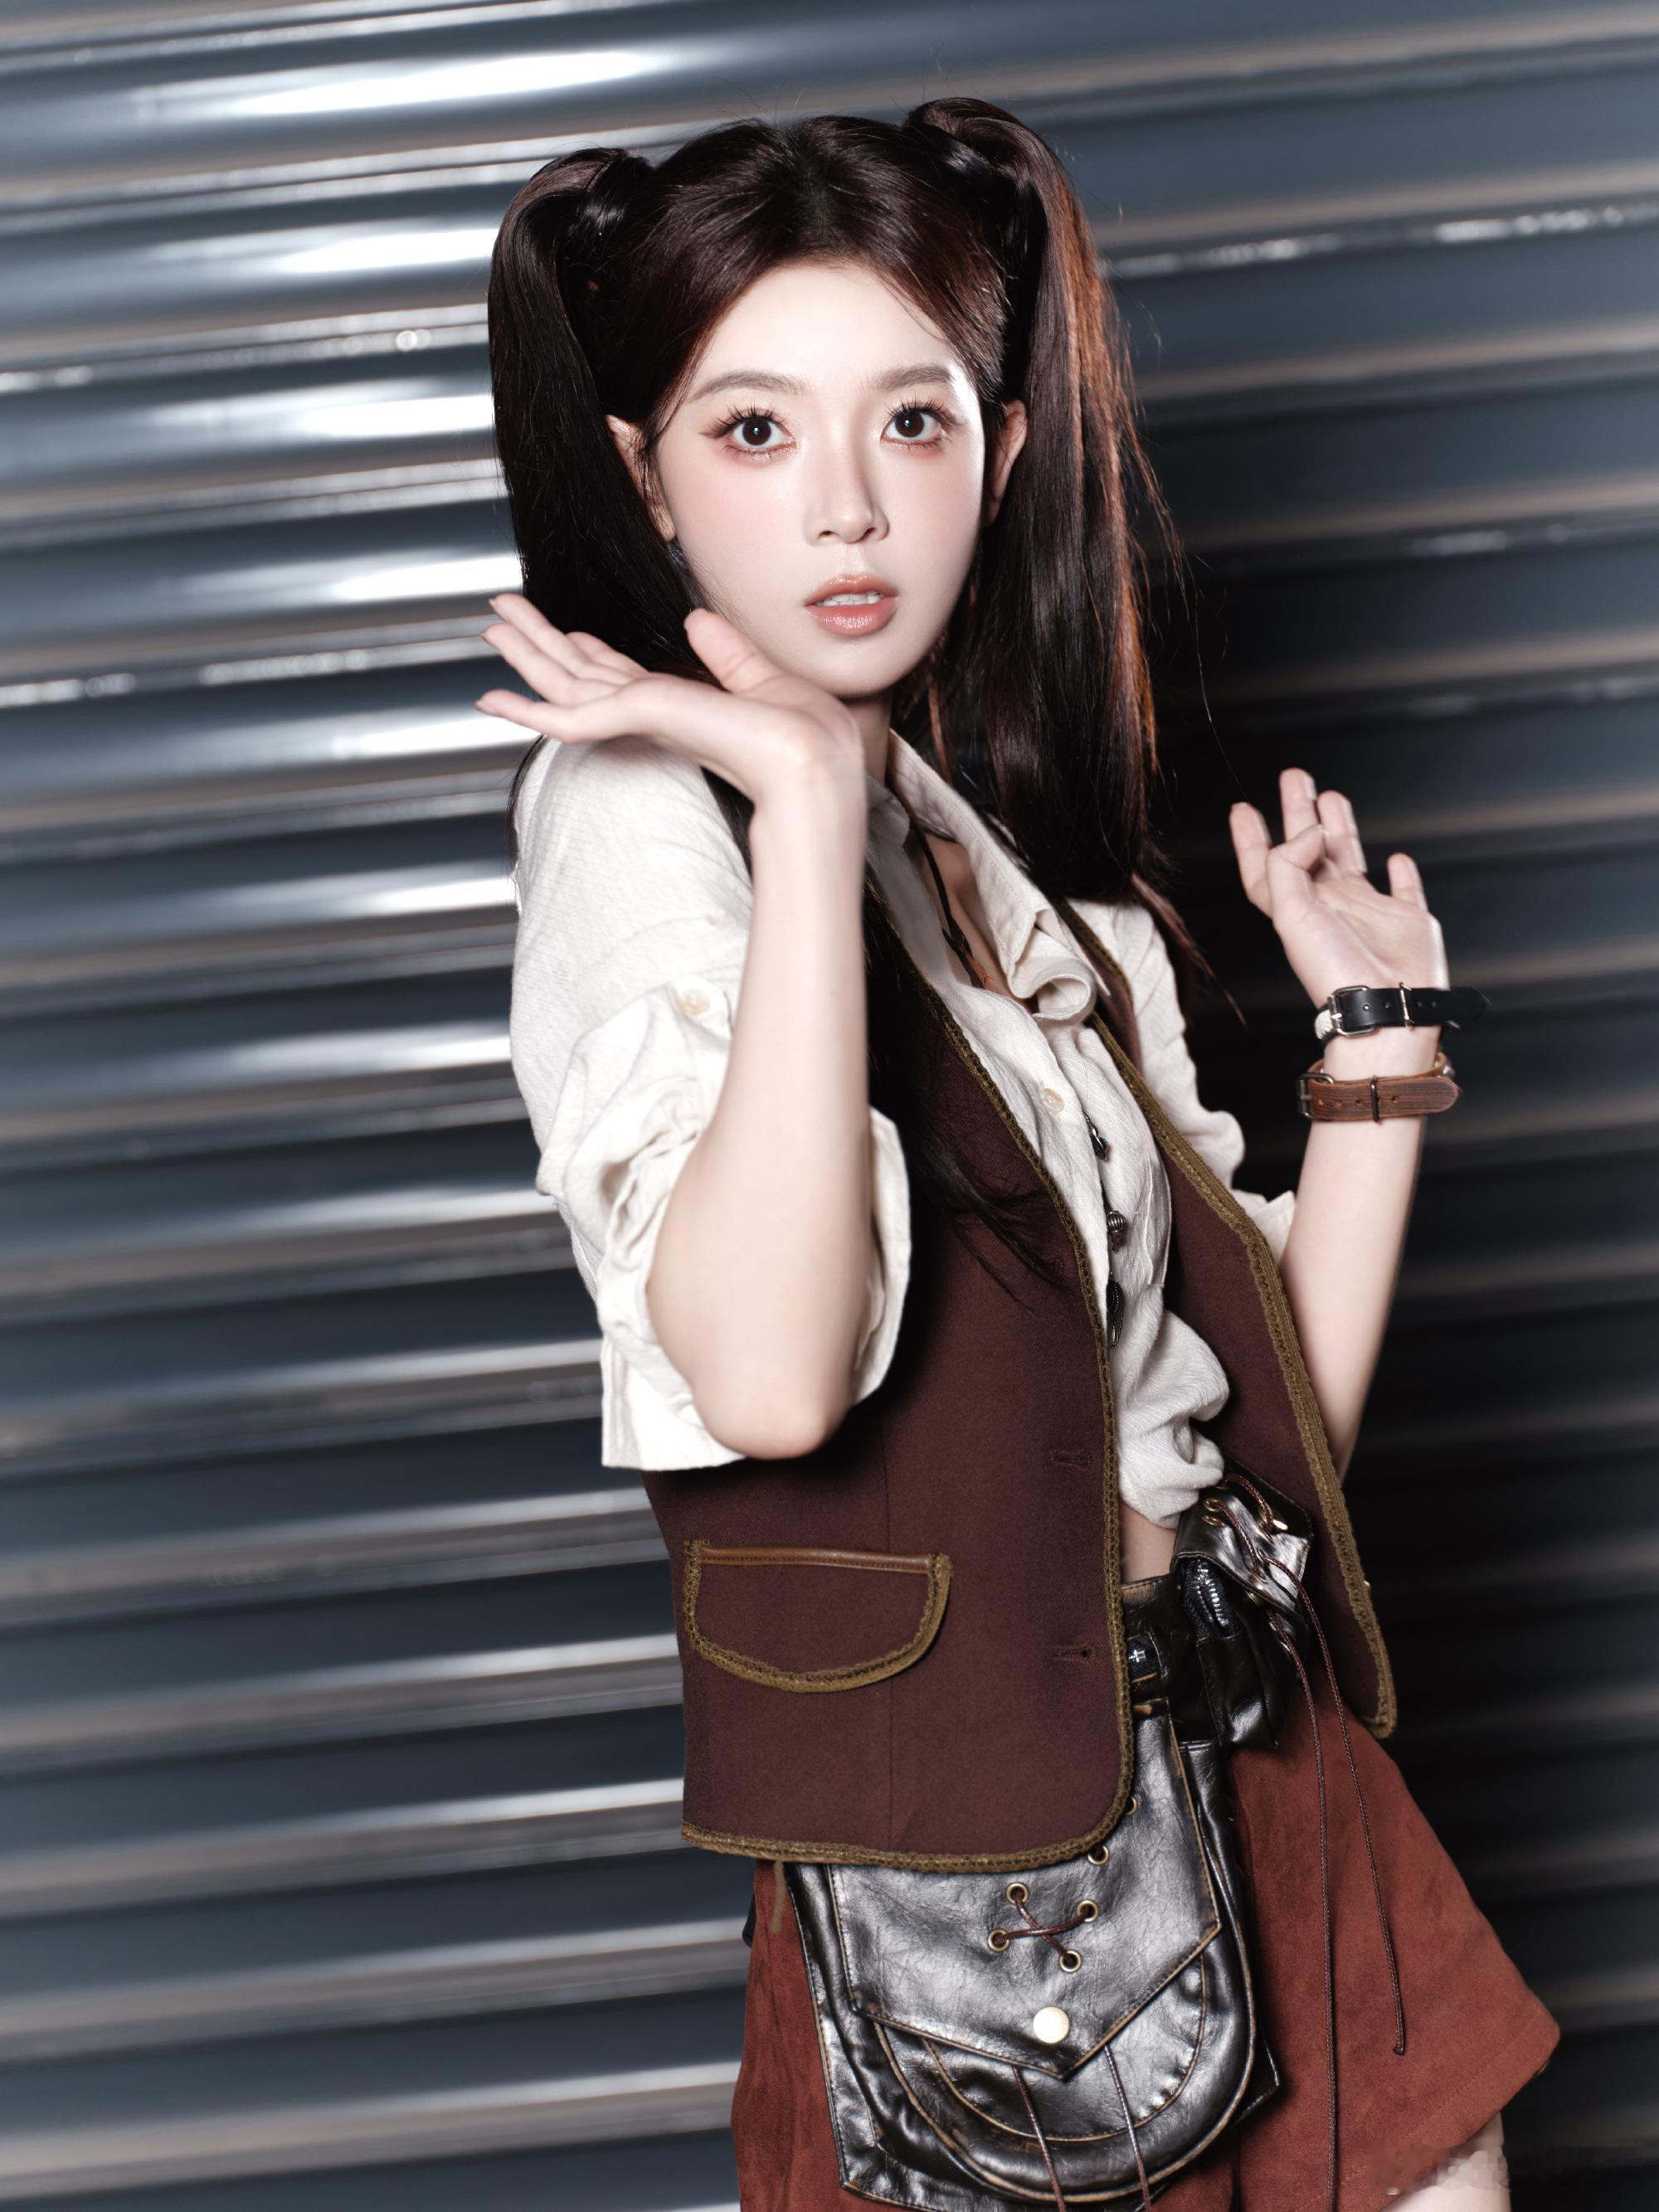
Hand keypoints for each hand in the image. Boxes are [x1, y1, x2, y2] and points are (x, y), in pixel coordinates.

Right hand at [475, 594, 865, 809]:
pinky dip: (525, 710)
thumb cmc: (804, 739)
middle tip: (498, 611)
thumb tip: (698, 619)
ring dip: (523, 653)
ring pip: (563, 684)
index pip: (618, 676)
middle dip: (539, 641)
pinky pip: (565, 719)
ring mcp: (639, 720)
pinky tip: (490, 698)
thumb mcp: (763, 679)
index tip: (564, 629)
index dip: (586, 650)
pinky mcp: (633, 721)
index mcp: (680, 705)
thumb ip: (726, 653)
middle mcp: (654, 714)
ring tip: (487, 623)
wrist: (812, 764)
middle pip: (579, 672)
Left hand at [1229, 767, 1449, 1071]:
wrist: (1387, 1009)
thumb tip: (1309, 830)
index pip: (1266, 867)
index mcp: (1297, 909)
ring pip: (1349, 859)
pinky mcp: (1407, 921)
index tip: (1243, 807)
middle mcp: (1329, 907)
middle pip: (1308, 850)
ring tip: (1330, 795)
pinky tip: (1397, 858)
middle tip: (1294, 776)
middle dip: (1298, 813)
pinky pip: (1405, 890)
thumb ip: (1288, 866)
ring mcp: (1369, 914)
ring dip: (1340, 828)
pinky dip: (1402, 873)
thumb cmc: (1334, 971)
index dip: (1251, 839)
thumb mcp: (1293, 915)